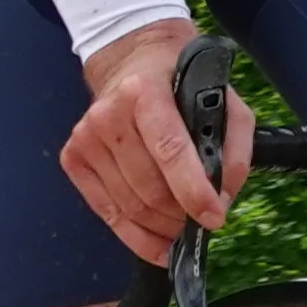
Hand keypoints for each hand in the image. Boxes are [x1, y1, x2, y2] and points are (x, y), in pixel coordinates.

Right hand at [64, 18, 247, 260]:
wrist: (133, 63)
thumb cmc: (183, 85)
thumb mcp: (224, 101)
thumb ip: (233, 147)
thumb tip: (223, 195)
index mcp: (146, 93)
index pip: (169, 150)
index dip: (193, 191)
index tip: (214, 218)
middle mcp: (109, 115)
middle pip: (148, 187)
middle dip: (181, 214)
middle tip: (204, 222)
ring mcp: (86, 138)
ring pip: (128, 205)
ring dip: (162, 227)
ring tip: (184, 228)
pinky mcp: (73, 157)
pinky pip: (105, 211)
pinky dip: (135, 235)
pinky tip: (159, 244)